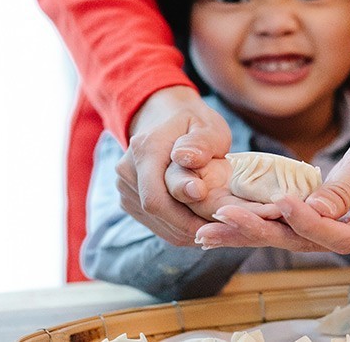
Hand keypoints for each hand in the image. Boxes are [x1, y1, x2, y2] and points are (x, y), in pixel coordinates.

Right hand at [116, 86, 239, 245]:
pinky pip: (154, 224)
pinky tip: (201, 222)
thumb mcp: (207, 126)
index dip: (185, 215)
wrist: (165, 119)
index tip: (218, 218)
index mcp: (145, 149)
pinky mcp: (129, 201)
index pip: (157, 196)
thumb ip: (201, 143)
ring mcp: (125, 187)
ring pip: (156, 222)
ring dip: (186, 230)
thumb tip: (188, 159)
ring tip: (217, 225)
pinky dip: (179, 229)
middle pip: (156, 213)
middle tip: (224, 228)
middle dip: (191, 226)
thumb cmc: (194, 124)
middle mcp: (127, 170)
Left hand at [195, 124, 349, 252]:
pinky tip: (224, 225)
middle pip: (305, 243)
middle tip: (221, 220)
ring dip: (248, 234)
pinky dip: (257, 225)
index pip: (339, 235)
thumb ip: (344, 186)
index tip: (280, 202)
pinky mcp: (324, 224)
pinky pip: (289, 228)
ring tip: (207, 231)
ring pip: (290, 239)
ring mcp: (341, 234)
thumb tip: (311, 209)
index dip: (308, 221)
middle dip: (260, 232)